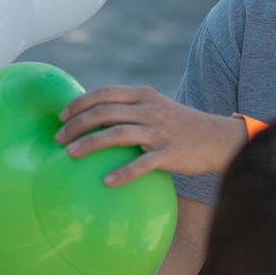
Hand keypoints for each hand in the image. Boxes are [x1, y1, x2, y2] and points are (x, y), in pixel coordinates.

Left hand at [55, 86, 246, 185]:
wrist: (217, 138)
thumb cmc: (179, 125)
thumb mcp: (155, 106)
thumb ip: (128, 107)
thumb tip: (92, 115)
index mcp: (143, 95)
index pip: (103, 93)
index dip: (78, 103)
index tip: (60, 116)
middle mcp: (149, 109)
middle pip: (103, 112)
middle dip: (76, 125)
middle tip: (58, 139)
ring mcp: (159, 131)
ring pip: (117, 135)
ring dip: (89, 144)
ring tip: (70, 155)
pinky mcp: (169, 153)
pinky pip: (142, 164)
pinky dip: (123, 173)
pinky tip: (106, 181)